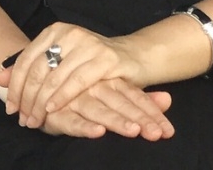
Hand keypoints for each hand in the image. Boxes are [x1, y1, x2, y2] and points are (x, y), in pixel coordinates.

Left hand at [1, 23, 145, 129]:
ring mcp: (88, 44)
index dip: (15, 86)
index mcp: (55, 30)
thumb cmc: (92, 63)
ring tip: (34, 120)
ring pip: (54, 77)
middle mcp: (70, 33)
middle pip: (38, 69)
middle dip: (27, 98)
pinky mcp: (105, 58)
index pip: (26, 59)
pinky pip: (76, 81)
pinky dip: (61, 97)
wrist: (133, 56)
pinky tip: (52, 109)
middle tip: (22, 118)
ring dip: (40, 102)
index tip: (10, 107)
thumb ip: (30, 69)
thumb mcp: (59, 62)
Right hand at [49, 79, 174, 139]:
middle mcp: (96, 88)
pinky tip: (98, 131)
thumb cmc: (86, 91)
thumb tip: (169, 100)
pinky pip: (71, 120)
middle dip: (140, 119)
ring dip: (116, 121)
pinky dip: (84, 126)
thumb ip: (141, 100)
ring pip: (99, 110)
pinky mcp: (57, 111)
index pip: (136, 98)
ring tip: (134, 131)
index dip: (152, 114)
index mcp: (112, 83)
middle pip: (121, 104)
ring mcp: (76, 98)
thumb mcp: (115, 94)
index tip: (167, 131)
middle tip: (156, 133)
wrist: (44, 79)